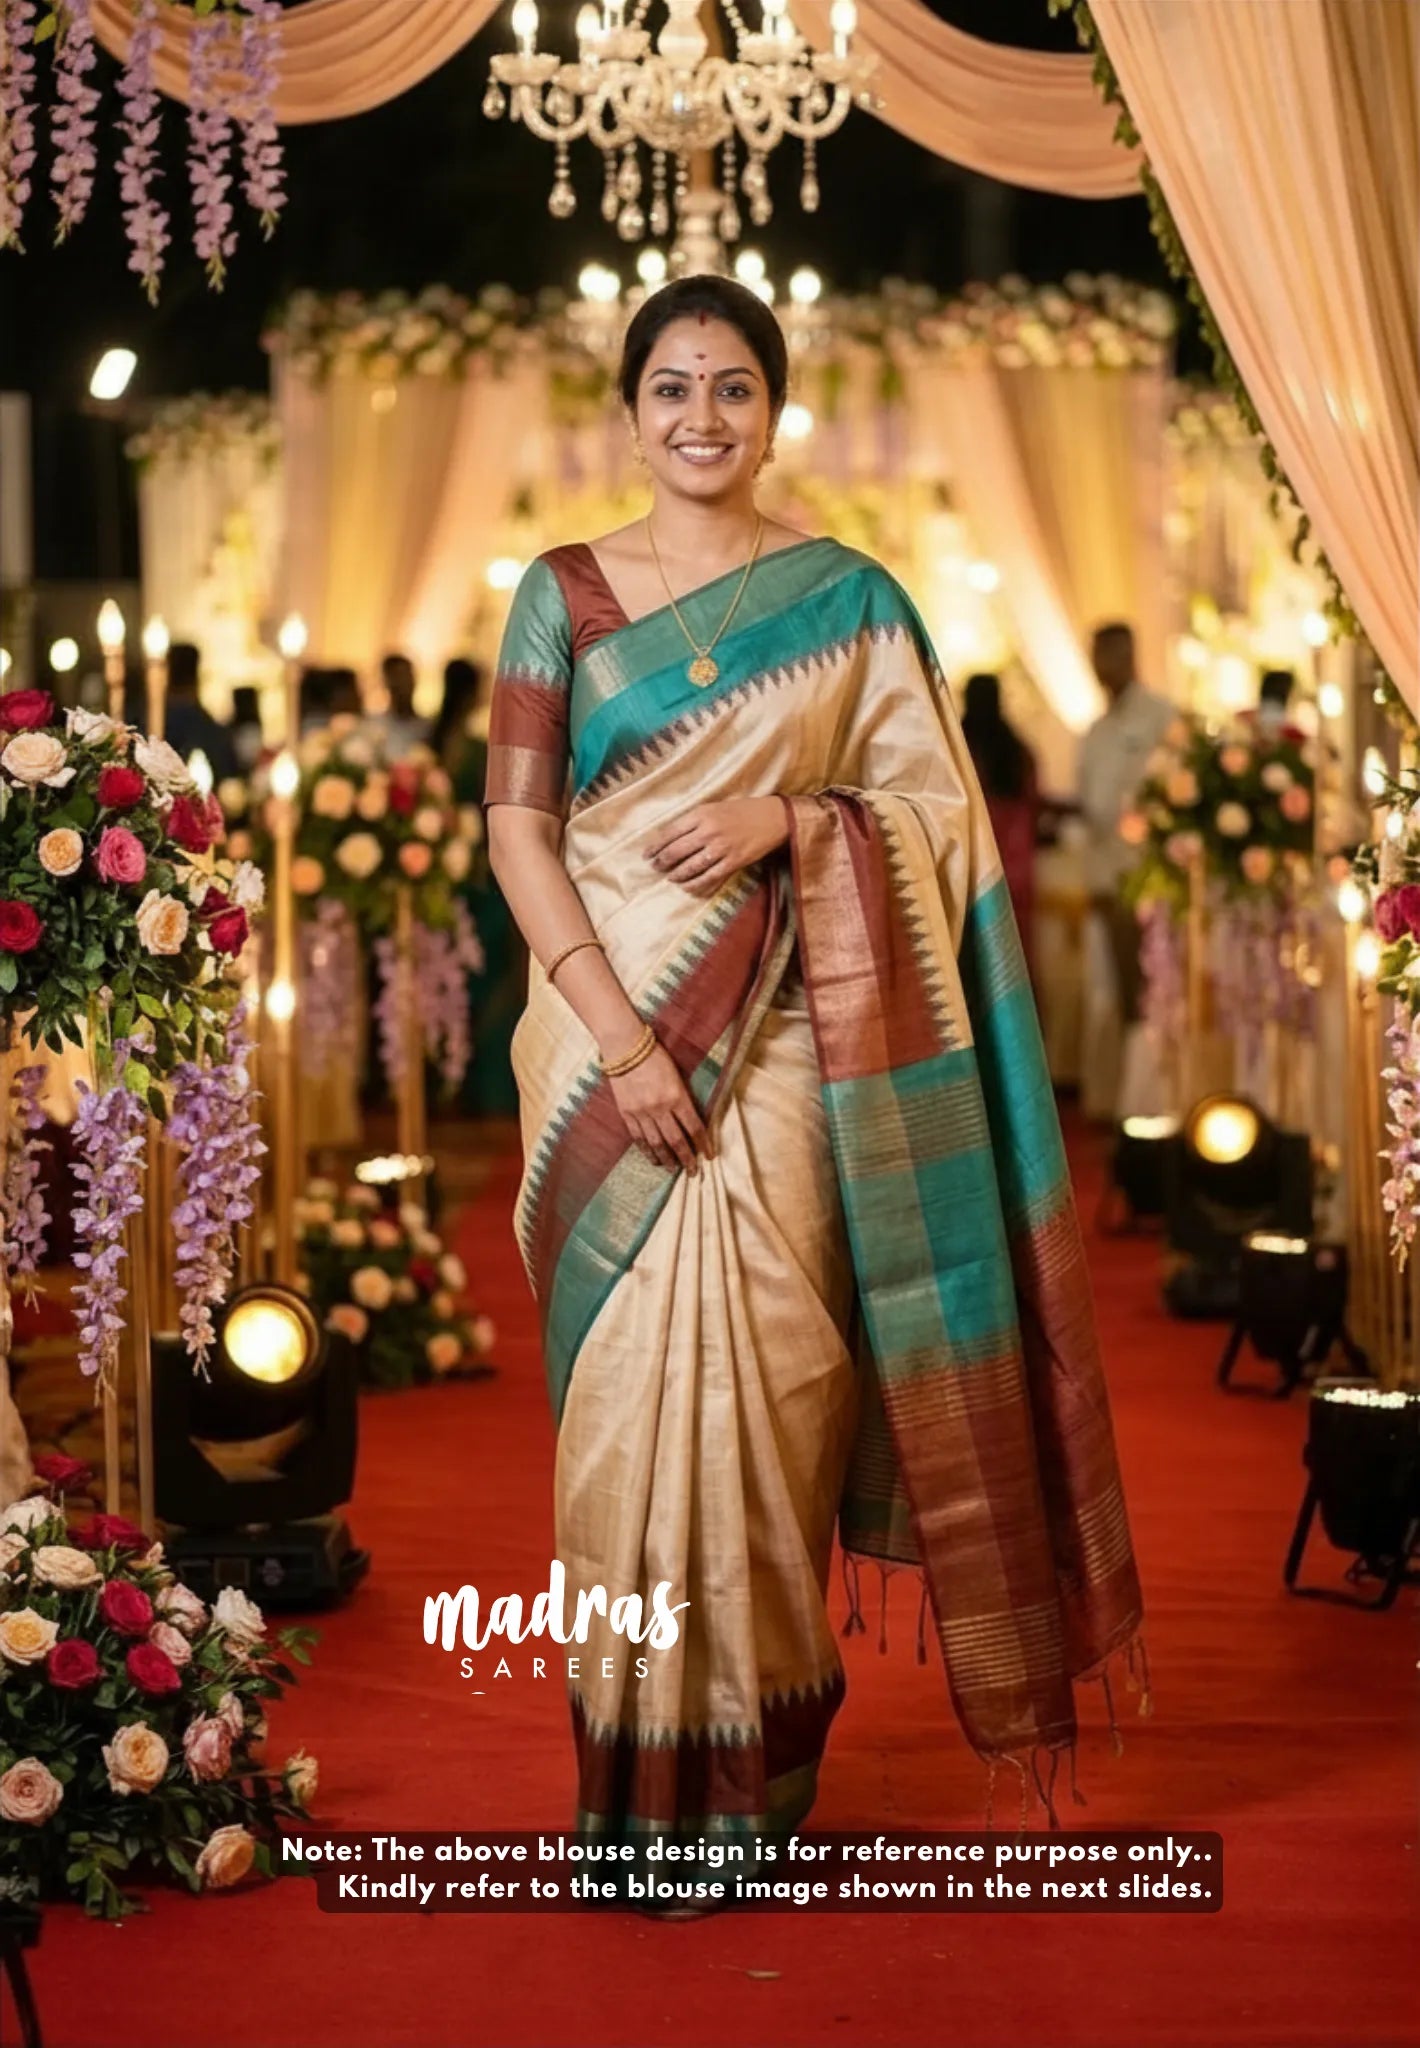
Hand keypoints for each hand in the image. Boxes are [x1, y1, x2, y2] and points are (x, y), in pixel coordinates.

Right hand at [606, 1042, 708, 1173]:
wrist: (625, 1046)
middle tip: (693, 1172)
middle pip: (676, 1141)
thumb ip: (683, 1097)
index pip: (694, 1127)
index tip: (709, 1156)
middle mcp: (660, 1108)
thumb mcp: (677, 1074)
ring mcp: (641, 1112)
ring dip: (666, 1158)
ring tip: (672, 1168)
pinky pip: (638, 1137)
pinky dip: (646, 1150)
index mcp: (677, 1096)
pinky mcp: (626, 1113)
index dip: (703, 1144)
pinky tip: (653, 1158)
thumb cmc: (655, 1055)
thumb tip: (691, 1120)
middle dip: (686, 1159)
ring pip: (656, 1143)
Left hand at [646, 798, 788, 896]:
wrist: (772, 818)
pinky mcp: (733, 862)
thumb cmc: (741, 811)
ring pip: (690, 867)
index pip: (670, 832)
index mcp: (701, 814)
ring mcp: (721, 848)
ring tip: (670, 878)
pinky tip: (688, 887)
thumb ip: (694, 821)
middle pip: (676, 851)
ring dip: (677, 875)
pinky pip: (709, 877)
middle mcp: (708, 831)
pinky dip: (695, 884)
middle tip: (655, 867)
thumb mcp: (714, 807)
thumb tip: (671, 837)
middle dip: (662, 862)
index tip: (647, 854)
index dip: (656, 846)